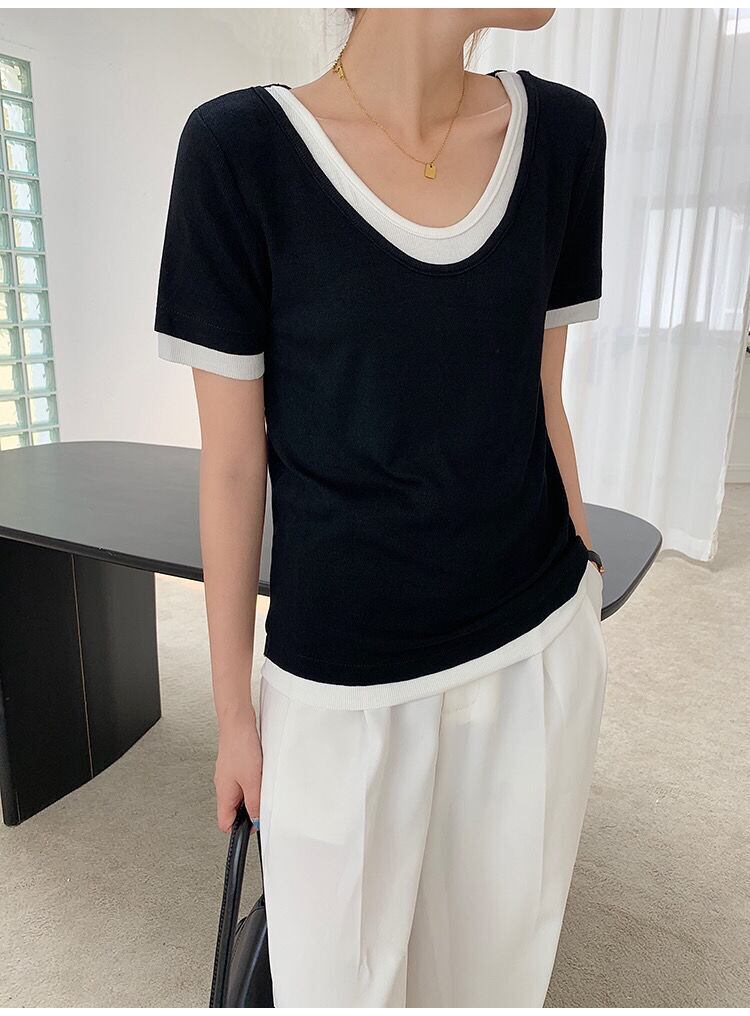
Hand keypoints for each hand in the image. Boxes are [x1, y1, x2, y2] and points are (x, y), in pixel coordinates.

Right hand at [214, 711, 262, 833]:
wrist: (237, 722)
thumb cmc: (240, 747)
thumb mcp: (252, 781)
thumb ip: (254, 803)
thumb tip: (256, 821)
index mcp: (224, 794)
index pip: (225, 823)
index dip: (239, 830)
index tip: (254, 826)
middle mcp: (223, 785)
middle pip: (233, 810)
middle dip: (249, 811)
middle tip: (262, 803)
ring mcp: (228, 774)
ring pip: (240, 794)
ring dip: (252, 794)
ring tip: (262, 784)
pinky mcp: (235, 764)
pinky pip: (243, 780)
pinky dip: (252, 781)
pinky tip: (260, 773)